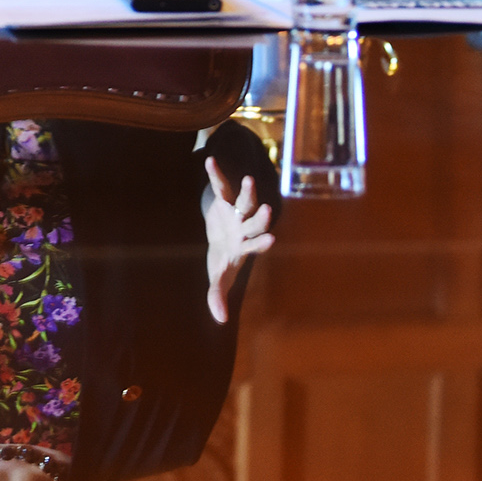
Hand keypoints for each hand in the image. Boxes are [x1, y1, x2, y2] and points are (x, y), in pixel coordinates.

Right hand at [200, 156, 274, 323]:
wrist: (220, 234)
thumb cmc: (222, 258)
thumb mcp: (218, 276)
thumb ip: (218, 295)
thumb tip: (221, 320)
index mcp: (245, 246)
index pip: (256, 245)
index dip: (262, 242)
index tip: (272, 240)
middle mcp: (245, 227)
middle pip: (255, 222)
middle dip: (261, 217)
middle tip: (268, 210)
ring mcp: (237, 212)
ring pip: (245, 201)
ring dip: (248, 192)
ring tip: (250, 180)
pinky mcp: (225, 198)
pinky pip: (221, 185)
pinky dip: (215, 174)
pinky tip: (209, 160)